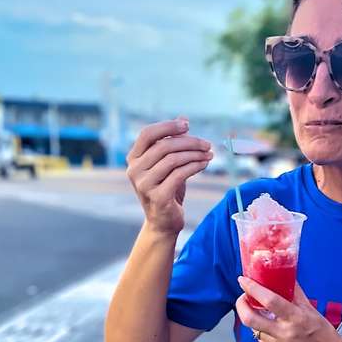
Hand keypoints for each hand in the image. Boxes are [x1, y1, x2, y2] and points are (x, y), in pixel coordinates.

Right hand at [126, 117, 213, 235]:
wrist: (163, 222)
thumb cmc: (166, 189)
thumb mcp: (167, 165)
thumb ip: (172, 143)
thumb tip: (183, 119)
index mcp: (133, 159)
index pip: (148, 134)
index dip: (168, 126)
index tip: (187, 125)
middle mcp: (135, 171)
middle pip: (164, 146)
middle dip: (189, 142)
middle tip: (207, 144)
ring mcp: (144, 184)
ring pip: (174, 159)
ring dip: (195, 154)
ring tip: (208, 154)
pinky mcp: (158, 196)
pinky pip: (180, 174)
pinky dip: (195, 166)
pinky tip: (204, 164)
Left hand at [235, 278, 341, 341]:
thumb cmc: (324, 334)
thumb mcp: (312, 311)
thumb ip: (295, 293)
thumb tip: (285, 275)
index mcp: (296, 318)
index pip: (269, 300)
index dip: (252, 289)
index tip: (243, 280)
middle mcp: (285, 334)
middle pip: (250, 319)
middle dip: (241, 305)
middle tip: (243, 298)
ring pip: (255, 330)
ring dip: (254, 319)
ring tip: (261, 314)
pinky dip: (264, 334)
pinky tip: (273, 332)